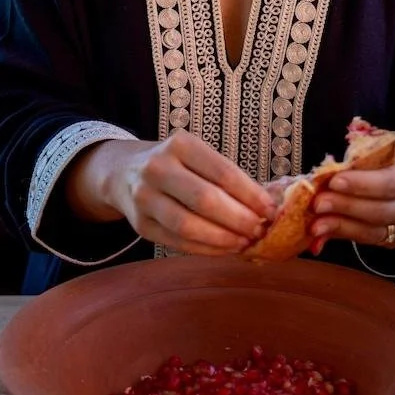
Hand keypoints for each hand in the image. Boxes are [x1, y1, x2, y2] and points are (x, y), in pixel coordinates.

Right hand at [67, 131, 277, 256]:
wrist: (124, 172)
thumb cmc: (175, 164)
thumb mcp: (197, 155)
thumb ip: (226, 177)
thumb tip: (266, 205)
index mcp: (180, 145)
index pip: (222, 172)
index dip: (251, 194)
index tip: (270, 209)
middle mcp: (158, 168)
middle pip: (205, 200)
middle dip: (239, 220)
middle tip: (260, 231)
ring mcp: (145, 198)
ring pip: (189, 226)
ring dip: (223, 239)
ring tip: (244, 242)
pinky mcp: (141, 225)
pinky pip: (178, 243)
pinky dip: (206, 249)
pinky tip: (224, 249)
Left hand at [309, 144, 394, 251]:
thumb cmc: (393, 155)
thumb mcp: (381, 145)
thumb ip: (359, 157)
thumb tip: (327, 172)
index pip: (392, 183)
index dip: (362, 184)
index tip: (334, 181)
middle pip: (383, 211)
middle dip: (346, 207)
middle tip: (318, 203)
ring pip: (376, 232)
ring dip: (341, 227)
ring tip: (315, 224)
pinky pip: (370, 241)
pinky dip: (345, 235)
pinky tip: (324, 231)